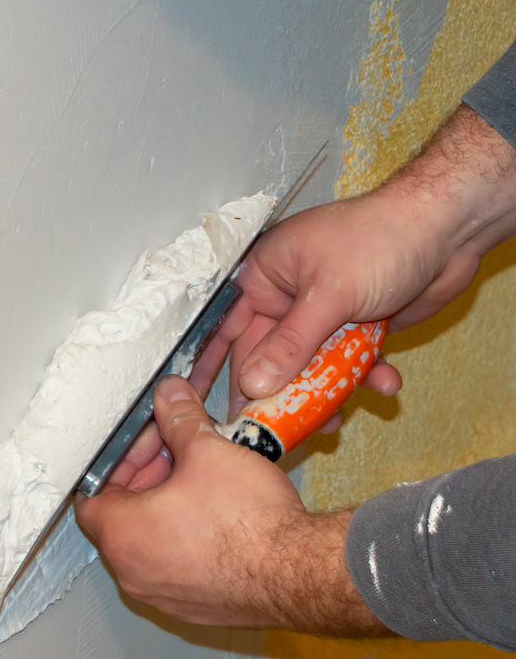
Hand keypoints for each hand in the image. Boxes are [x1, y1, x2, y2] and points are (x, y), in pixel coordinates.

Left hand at [75, 376, 387, 633]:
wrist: (304, 575)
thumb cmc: (251, 522)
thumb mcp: (208, 451)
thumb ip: (179, 417)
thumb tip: (169, 395)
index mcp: (122, 535)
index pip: (90, 493)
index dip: (117, 459)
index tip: (144, 440)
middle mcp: (134, 573)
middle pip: (121, 513)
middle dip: (147, 473)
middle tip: (177, 447)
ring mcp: (165, 595)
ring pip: (151, 537)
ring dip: (167, 501)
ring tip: (200, 471)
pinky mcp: (196, 606)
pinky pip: (177, 562)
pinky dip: (186, 532)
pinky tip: (217, 506)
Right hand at [193, 105, 515, 413]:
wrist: (448, 229)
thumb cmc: (380, 239)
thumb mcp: (328, 295)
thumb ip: (291, 344)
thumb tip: (255, 384)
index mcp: (266, 277)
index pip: (229, 330)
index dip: (216, 368)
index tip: (209, 407)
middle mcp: (288, 297)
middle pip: (271, 357)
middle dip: (279, 391)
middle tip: (275, 430)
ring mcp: (323, 314)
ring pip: (311, 366)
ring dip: (327, 391)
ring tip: (335, 421)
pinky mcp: (356, 327)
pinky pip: (348, 363)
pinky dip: (364, 376)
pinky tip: (385, 383)